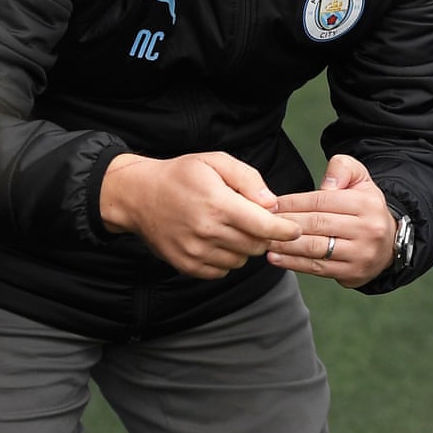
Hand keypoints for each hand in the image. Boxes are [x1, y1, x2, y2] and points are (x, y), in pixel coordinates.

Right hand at [100, 151, 300, 278]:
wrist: (138, 196)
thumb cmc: (182, 175)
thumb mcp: (217, 162)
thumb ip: (249, 180)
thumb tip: (272, 204)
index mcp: (217, 204)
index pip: (264, 227)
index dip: (285, 230)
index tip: (294, 229)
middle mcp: (207, 232)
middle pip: (256, 245)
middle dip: (263, 234)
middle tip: (254, 219)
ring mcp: (195, 252)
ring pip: (242, 259)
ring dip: (245, 246)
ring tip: (230, 226)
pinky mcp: (187, 265)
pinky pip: (223, 270)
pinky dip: (227, 258)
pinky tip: (217, 239)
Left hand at [269, 154, 397, 287]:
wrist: (389, 243)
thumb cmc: (365, 208)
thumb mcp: (360, 179)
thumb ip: (342, 169)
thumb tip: (325, 185)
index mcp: (366, 204)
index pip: (322, 201)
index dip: (293, 203)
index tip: (271, 205)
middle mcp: (367, 230)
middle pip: (316, 224)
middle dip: (285, 223)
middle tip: (261, 222)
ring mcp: (361, 254)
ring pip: (315, 248)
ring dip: (285, 245)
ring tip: (264, 240)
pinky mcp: (353, 273)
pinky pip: (318, 268)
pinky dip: (293, 263)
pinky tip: (275, 258)